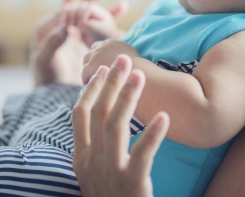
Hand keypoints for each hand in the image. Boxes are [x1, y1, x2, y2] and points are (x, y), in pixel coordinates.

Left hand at [31, 0, 128, 85]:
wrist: (54, 95)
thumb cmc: (45, 79)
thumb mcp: (44, 62)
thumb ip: (51, 44)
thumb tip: (64, 26)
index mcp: (52, 25)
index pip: (65, 4)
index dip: (76, 2)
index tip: (84, 9)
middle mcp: (65, 24)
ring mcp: (78, 31)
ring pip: (90, 7)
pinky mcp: (89, 41)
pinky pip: (101, 23)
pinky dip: (111, 13)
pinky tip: (123, 4)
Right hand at [72, 55, 169, 196]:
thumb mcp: (94, 177)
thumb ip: (95, 151)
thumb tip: (102, 121)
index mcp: (81, 158)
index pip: (80, 114)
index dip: (90, 89)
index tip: (101, 69)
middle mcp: (91, 162)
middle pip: (98, 111)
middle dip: (110, 82)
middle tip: (123, 59)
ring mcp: (110, 173)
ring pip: (115, 124)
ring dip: (128, 96)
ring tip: (141, 74)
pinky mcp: (132, 185)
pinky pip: (142, 154)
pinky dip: (152, 133)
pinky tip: (164, 116)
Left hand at [82, 39, 139, 84]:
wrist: (138, 74)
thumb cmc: (139, 71)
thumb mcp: (134, 60)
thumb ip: (126, 60)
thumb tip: (127, 67)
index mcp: (116, 42)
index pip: (103, 46)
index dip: (101, 56)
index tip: (103, 64)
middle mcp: (105, 45)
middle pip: (93, 50)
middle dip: (93, 60)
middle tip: (95, 72)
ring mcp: (97, 54)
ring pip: (86, 60)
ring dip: (89, 69)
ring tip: (91, 79)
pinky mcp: (92, 65)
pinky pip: (84, 72)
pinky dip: (86, 78)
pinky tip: (89, 85)